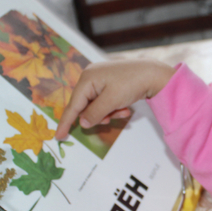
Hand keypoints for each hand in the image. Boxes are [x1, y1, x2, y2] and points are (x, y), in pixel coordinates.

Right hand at [54, 59, 175, 139]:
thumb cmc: (131, 83)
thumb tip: (82, 123)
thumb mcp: (111, 102)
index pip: (73, 105)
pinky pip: (105, 100)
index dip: (65, 122)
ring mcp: (100, 79)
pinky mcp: (109, 82)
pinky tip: (125, 108)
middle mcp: (90, 77)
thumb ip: (94, 114)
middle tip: (109, 120)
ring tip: (122, 112)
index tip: (58, 137)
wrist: (153, 73)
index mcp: (87, 79)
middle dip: (98, 116)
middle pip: (85, 105)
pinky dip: (113, 107)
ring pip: (96, 105)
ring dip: (108, 113)